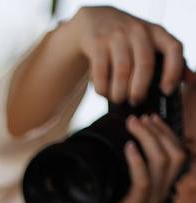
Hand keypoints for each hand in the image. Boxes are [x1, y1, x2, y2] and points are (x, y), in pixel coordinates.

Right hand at [70, 7, 184, 101]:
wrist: (96, 20)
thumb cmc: (128, 39)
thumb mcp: (151, 43)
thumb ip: (170, 61)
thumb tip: (191, 79)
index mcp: (156, 32)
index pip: (173, 48)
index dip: (173, 71)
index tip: (166, 90)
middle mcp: (139, 31)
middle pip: (145, 64)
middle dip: (139, 90)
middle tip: (135, 101)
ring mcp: (117, 36)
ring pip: (123, 72)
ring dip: (120, 93)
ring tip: (119, 98)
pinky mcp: (98, 44)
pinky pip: (101, 74)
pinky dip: (103, 89)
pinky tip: (105, 91)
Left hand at [87, 113, 187, 202]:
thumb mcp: (122, 197)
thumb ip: (123, 179)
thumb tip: (107, 156)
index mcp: (160, 188)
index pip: (177, 154)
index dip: (167, 133)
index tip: (152, 119)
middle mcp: (160, 192)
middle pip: (175, 153)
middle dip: (160, 130)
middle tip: (141, 118)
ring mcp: (150, 199)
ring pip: (163, 161)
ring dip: (149, 138)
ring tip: (134, 124)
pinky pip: (143, 179)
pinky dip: (137, 160)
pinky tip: (128, 147)